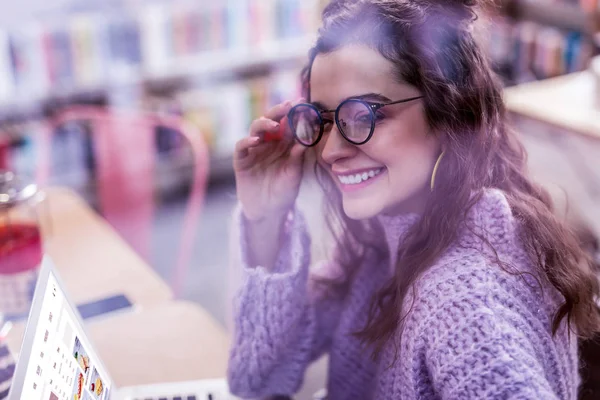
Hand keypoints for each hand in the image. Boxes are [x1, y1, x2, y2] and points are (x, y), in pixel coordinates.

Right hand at [234, 99, 305, 222]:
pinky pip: (241, 146)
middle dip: (278, 111)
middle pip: (271, 121)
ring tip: (273, 125)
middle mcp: (269, 143)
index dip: (294, 113)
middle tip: (287, 105)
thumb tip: (305, 141)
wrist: (267, 212)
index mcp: (284, 144)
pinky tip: (256, 141)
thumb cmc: (283, 192)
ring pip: (255, 129)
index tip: (301, 102)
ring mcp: (254, 150)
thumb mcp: (293, 175)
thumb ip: (297, 158)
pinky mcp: (241, 160)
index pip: (288, 124)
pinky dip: (247, 141)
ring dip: (264, 123)